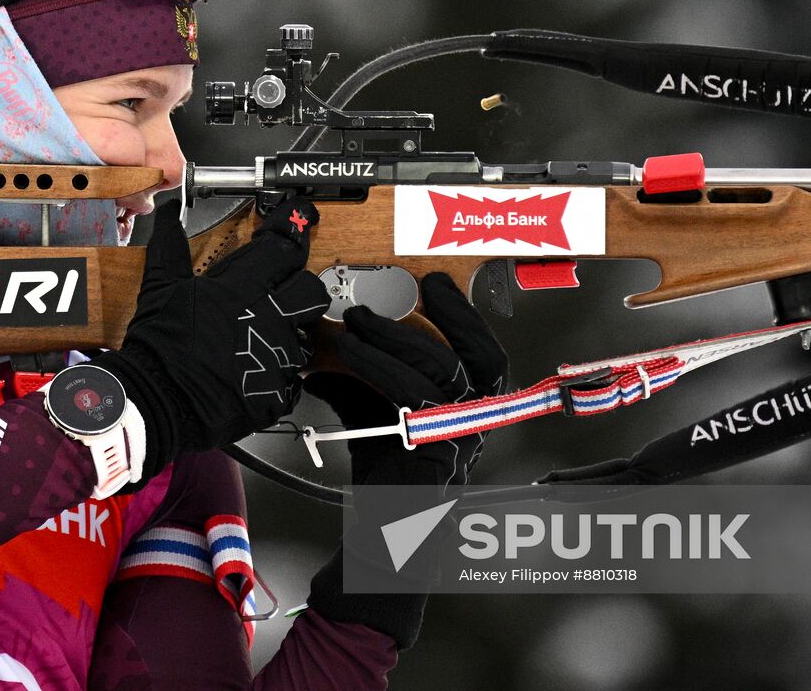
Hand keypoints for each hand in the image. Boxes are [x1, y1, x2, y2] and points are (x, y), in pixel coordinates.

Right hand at [90, 197, 330, 479]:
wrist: (155, 403)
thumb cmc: (157, 348)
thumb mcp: (160, 289)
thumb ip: (170, 247)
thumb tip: (169, 212)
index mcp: (239, 289)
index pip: (285, 250)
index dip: (293, 234)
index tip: (297, 225)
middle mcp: (266, 320)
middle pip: (311, 291)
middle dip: (301, 290)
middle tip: (282, 296)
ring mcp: (276, 358)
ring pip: (307, 337)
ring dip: (290, 336)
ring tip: (262, 341)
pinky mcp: (278, 393)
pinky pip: (294, 379)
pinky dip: (280, 377)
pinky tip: (256, 374)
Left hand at [307, 271, 508, 486]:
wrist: (383, 526)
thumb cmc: (387, 468)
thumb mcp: (375, 411)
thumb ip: (359, 379)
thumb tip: (323, 349)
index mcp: (472, 405)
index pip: (486, 353)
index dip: (466, 316)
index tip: (436, 284)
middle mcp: (477, 419)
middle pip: (478, 356)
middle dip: (444, 316)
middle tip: (401, 294)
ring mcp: (460, 435)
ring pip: (441, 369)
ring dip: (393, 337)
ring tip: (355, 322)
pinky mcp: (436, 449)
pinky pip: (410, 395)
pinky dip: (376, 366)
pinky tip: (349, 353)